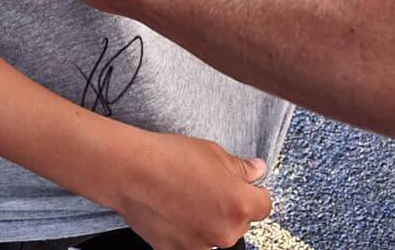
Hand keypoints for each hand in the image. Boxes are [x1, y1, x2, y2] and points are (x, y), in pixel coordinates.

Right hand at [103, 131, 272, 249]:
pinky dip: (187, 230)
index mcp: (240, 205)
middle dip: (229, 207)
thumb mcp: (214, 153)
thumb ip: (241, 168)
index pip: (263, 206)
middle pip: (240, 222)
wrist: (131, 172)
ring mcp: (200, 246)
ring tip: (186, 197)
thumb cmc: (171, 159)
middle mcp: (224, 232)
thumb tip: (256, 170)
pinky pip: (191, 242)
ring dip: (208, 220)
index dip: (252, 192)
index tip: (241, 184)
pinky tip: (173, 210)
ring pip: (216, 234)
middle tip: (207, 186)